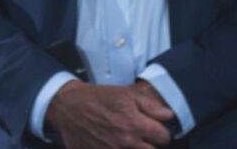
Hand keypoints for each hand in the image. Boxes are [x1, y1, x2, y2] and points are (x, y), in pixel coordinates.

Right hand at [45, 79, 174, 148]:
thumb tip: (169, 116)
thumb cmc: (96, 98)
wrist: (67, 107)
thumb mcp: (124, 94)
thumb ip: (150, 106)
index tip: (155, 130)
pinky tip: (116, 145)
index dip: (161, 132)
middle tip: (143, 137)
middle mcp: (125, 141)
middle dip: (151, 144)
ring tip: (130, 141)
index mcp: (134, 123)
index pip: (164, 137)